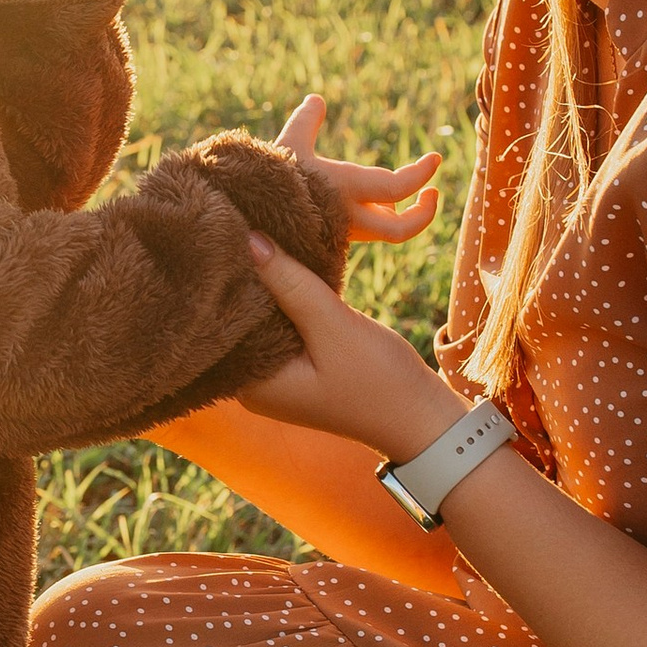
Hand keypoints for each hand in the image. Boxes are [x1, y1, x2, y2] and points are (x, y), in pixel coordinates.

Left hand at [236, 234, 468, 457]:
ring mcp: (276, 376)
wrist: (422, 419)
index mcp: (252, 384)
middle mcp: (254, 384)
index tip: (228, 234)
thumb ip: (291, 284)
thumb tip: (249, 241)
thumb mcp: (333, 327)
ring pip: (263, 318)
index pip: (224, 320)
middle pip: (240, 319)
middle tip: (243, 226)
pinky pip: (283, 325)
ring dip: (269, 285)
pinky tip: (288, 265)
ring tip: (263, 236)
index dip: (228, 278)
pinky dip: (287, 299)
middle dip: (248, 278)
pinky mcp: (298, 366)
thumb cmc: (380, 382)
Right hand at [276, 93, 440, 244]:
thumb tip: (317, 99)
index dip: (422, 174)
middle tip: (432, 192)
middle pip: (400, 230)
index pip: (398, 186)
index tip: (436, 158)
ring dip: (397, 213)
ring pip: (384, 231)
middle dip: (423, 213)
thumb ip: (306, 122)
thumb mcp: (287, 145)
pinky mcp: (332, 242)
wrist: (243, 219)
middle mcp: (347, 217)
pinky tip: (369, 205)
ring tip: (397, 198)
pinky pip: (365, 232)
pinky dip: (374, 217)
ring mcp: (340, 234)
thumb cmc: (263, 179)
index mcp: (344, 187)